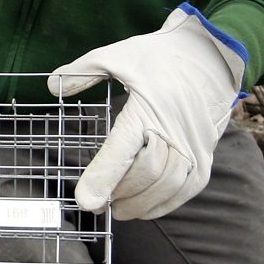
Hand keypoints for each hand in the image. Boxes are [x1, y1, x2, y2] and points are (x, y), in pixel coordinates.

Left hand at [47, 5, 247, 220]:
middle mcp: (173, 131)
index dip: (102, 178)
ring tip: (118, 209)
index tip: (84, 200)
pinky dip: (166, 203)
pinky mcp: (207, 152)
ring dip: (141, 203)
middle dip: (119, 193)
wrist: (211, 54)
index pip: (121, 151)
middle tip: (97, 203)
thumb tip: (52, 87)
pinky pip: (188, 188)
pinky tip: (146, 209)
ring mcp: (194, 144)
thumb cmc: (159, 56)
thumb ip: (82, 72)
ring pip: (168, 185)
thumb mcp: (116, 55)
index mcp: (146, 109)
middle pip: (145, 174)